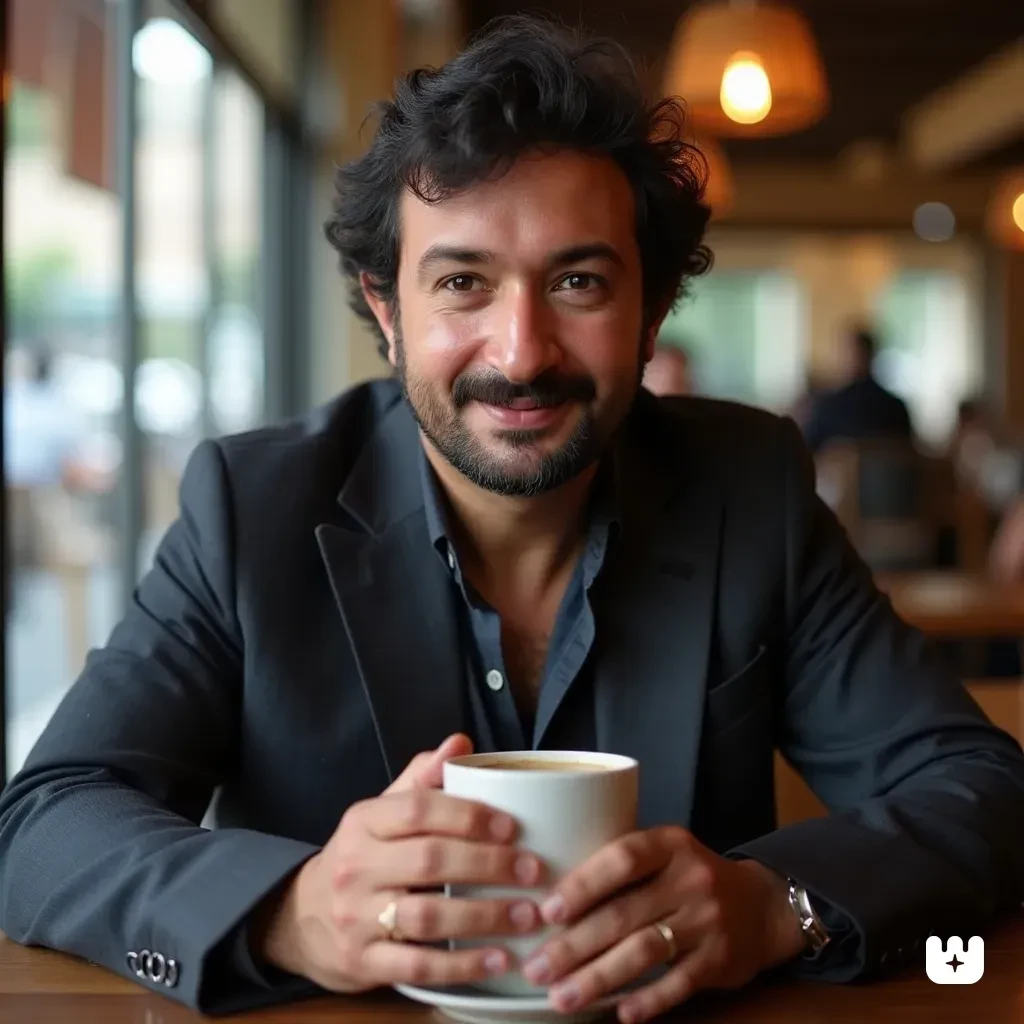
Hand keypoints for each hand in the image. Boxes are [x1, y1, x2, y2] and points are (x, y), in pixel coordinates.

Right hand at [258, 734, 544, 991]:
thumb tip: (461, 742)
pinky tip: (499, 959)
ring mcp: (357, 918)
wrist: (304, 918)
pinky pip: (418, 966)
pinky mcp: (364, 962)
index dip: (468, 815)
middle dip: (488, 865)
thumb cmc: (363, 856)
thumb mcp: (382, 812)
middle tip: (533, 870)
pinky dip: (462, 965)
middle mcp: (356, 867)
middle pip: (429, 861)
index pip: (418, 809)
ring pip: (426, 916)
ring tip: (527, 916)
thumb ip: (422, 778)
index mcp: (364, 821)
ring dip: (484, 917)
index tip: (512, 827)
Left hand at [520, 826, 804, 1023]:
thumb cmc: (689, 878)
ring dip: (598, 978)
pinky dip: (648, 1000)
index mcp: (670, 844)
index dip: (582, 884)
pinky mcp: (720, 960)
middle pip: (624, 913)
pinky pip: (678, 984)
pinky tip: (619, 1012)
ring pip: (644, 951)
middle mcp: (690, 879)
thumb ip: (620, 867)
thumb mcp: (664, 854)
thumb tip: (548, 895)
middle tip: (537, 968)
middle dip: (574, 945)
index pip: (622, 857)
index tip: (546, 911)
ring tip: (562, 997)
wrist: (761, 905)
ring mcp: (707, 920)